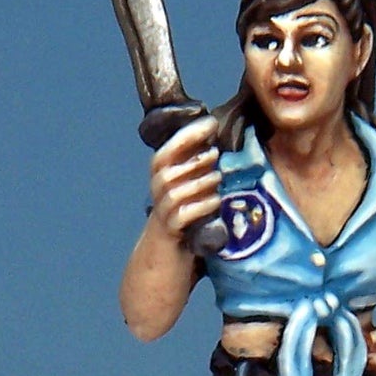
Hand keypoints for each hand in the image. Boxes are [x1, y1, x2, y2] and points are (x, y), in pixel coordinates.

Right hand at [149, 115, 220, 242]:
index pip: (168, 150)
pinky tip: (215, 201)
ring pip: (176, 193)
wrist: (166, 252)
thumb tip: (216, 132)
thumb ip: (198, 161)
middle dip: (193, 159)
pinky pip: (184, 215)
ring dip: (199, 182)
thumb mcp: (190, 181)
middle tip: (215, 153)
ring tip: (217, 177)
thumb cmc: (185, 209)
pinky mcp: (172, 230)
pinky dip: (201, 206)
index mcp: (162, 174)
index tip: (211, 123)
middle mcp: (158, 191)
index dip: (188, 135)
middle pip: (168, 171)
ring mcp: (163, 211)